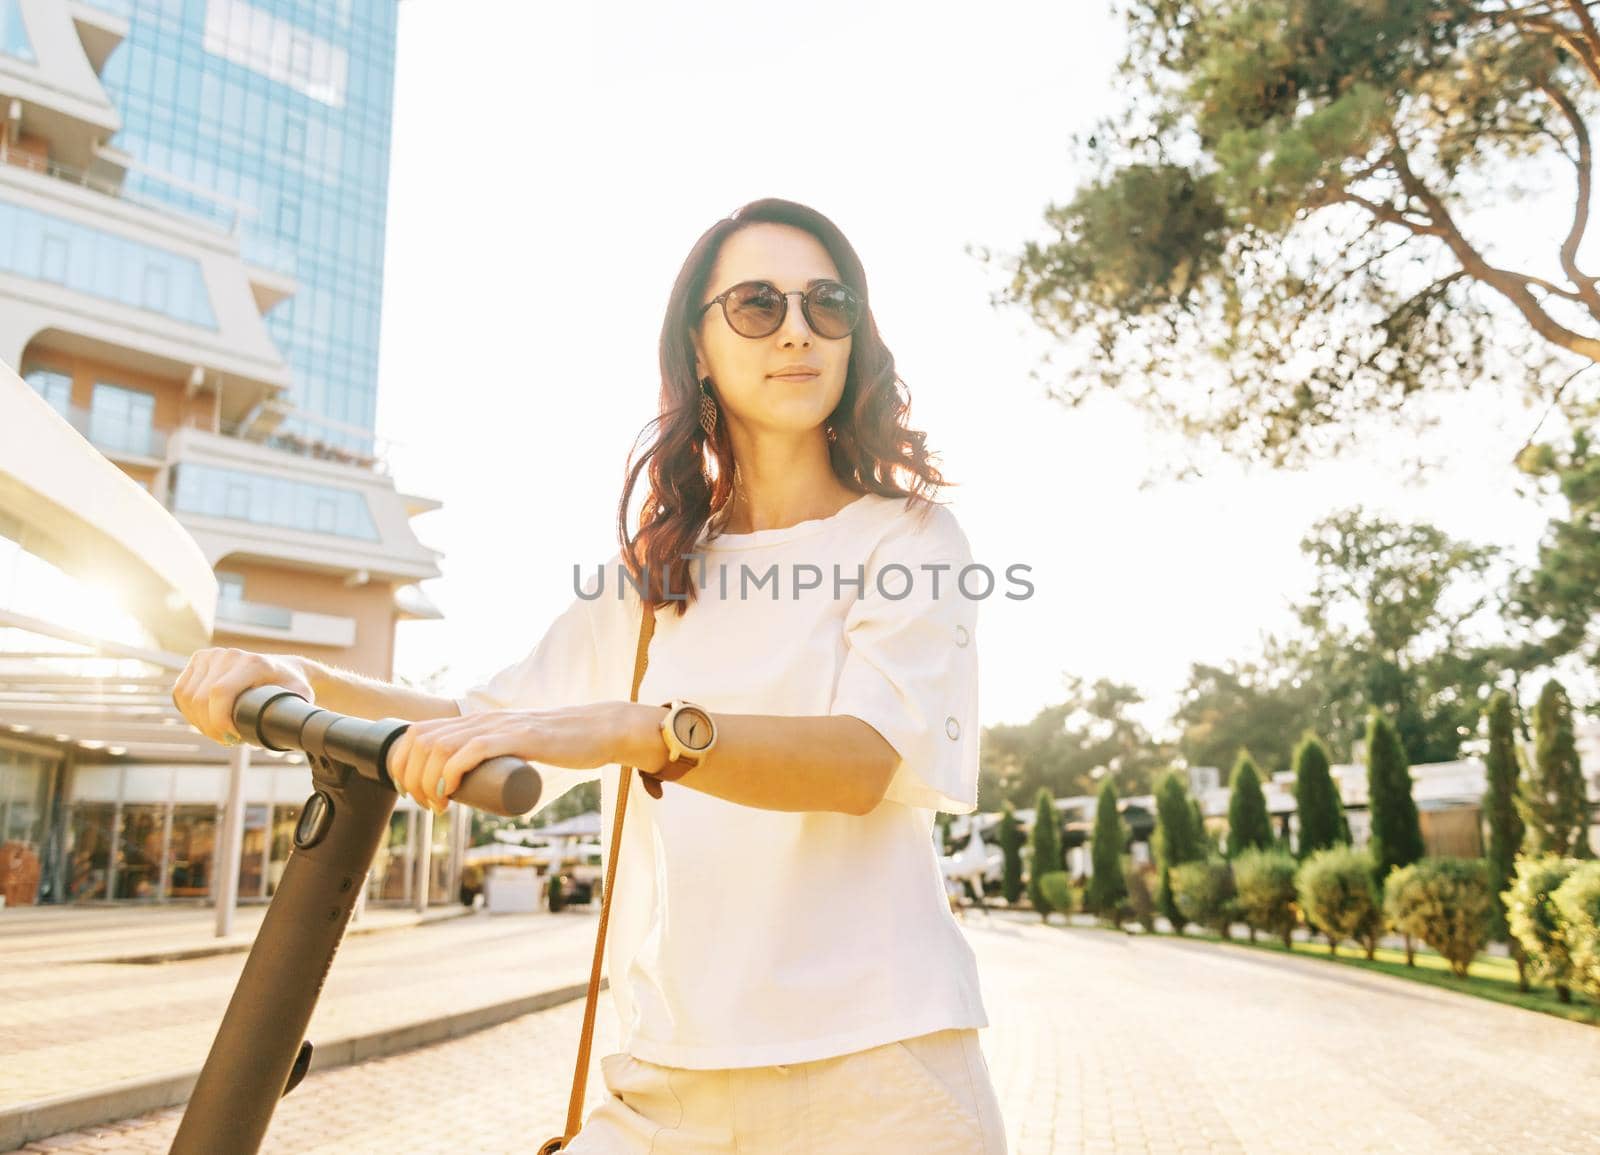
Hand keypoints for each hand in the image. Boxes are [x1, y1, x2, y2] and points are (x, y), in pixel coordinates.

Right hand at [171, 648, 315, 745]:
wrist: (285, 669)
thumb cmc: (292, 689)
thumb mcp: (299, 700)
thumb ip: (296, 714)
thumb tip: (289, 733)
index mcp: (253, 663)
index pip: (220, 693)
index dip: (218, 721)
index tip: (232, 738)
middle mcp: (229, 655)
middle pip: (201, 699)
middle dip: (210, 728)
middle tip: (227, 740)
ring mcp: (212, 655)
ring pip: (187, 697)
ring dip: (198, 722)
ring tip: (219, 731)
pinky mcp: (199, 659)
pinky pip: (180, 692)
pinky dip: (189, 711)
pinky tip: (205, 720)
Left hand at [385, 702, 662, 812]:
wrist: (598, 730)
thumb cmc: (560, 744)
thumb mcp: (516, 746)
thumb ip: (499, 756)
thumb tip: (477, 786)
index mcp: (477, 721)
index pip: (419, 732)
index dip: (401, 762)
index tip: (407, 790)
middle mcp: (482, 719)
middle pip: (421, 740)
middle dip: (408, 776)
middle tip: (422, 804)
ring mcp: (499, 726)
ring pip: (440, 746)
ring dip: (426, 780)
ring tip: (436, 806)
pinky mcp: (518, 737)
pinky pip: (472, 749)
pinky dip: (451, 772)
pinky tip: (449, 792)